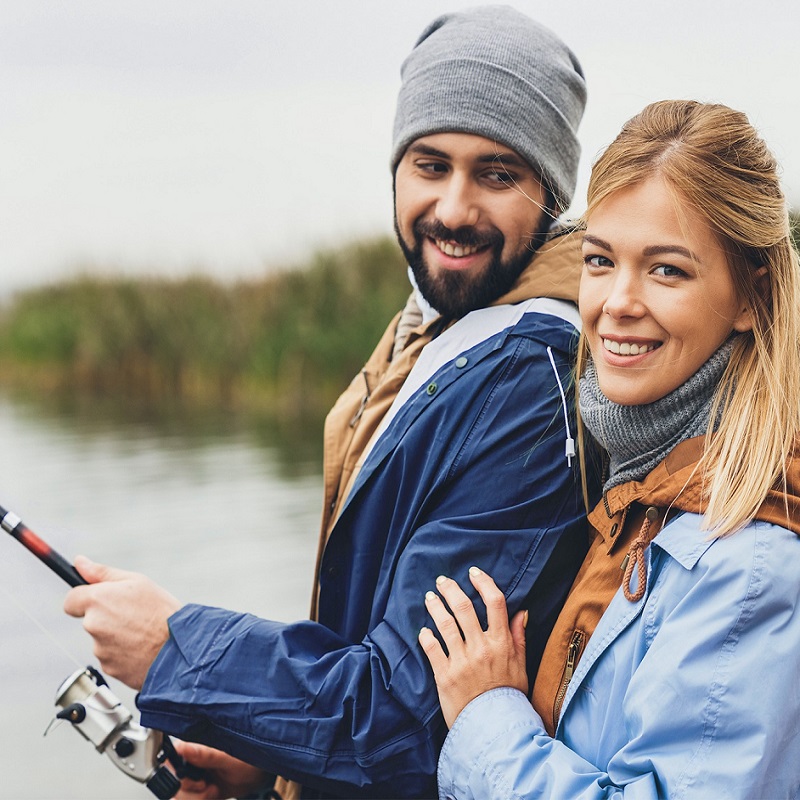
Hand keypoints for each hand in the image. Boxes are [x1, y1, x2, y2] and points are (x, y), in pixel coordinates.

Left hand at [63, 555, 181, 689]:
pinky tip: (142, 647)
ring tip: (142, 632)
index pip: (71, 600)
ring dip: (116, 635)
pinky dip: (123, 652)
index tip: (98, 600)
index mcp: (98, 600)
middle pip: (90, 619)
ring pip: (102, 639)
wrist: (179, 649)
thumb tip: (80, 562)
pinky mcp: (108, 668)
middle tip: (134, 615)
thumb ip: (103, 573)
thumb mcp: (138, 582)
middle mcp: (93, 625)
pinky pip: (111, 656)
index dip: (84, 599)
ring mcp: (100, 649)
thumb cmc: (162, 611)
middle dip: (107, 617)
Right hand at [173, 741, 269, 799]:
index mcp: (194, 746)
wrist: (258, 775)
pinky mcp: (196, 791)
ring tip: (212, 791)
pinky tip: (212, 796)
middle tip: (208, 786)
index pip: (169, 761)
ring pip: (179, 796)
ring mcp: (192, 776)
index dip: (179, 776)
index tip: (198, 781)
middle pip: (173, 784)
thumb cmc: (247, 758)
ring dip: (197, 799)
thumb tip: (182, 747)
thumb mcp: (228, 757)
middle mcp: (190, 760)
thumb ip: (205, 754)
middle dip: (191, 792)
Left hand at [418, 566, 527, 727]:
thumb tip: (522, 611)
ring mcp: (462, 661)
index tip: (473, 573)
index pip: (495, 602)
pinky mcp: (445, 675)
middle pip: (464, 607)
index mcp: (502, 643)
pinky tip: (424, 629)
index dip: (484, 582)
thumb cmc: (510, 695)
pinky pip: (432, 648)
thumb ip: (518, 636)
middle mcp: (482, 648)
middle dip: (451, 589)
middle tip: (442, 581)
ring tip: (429, 598)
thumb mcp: (521, 664)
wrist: (495, 728)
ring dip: (435, 606)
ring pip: (445, 623)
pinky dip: (426, 635)